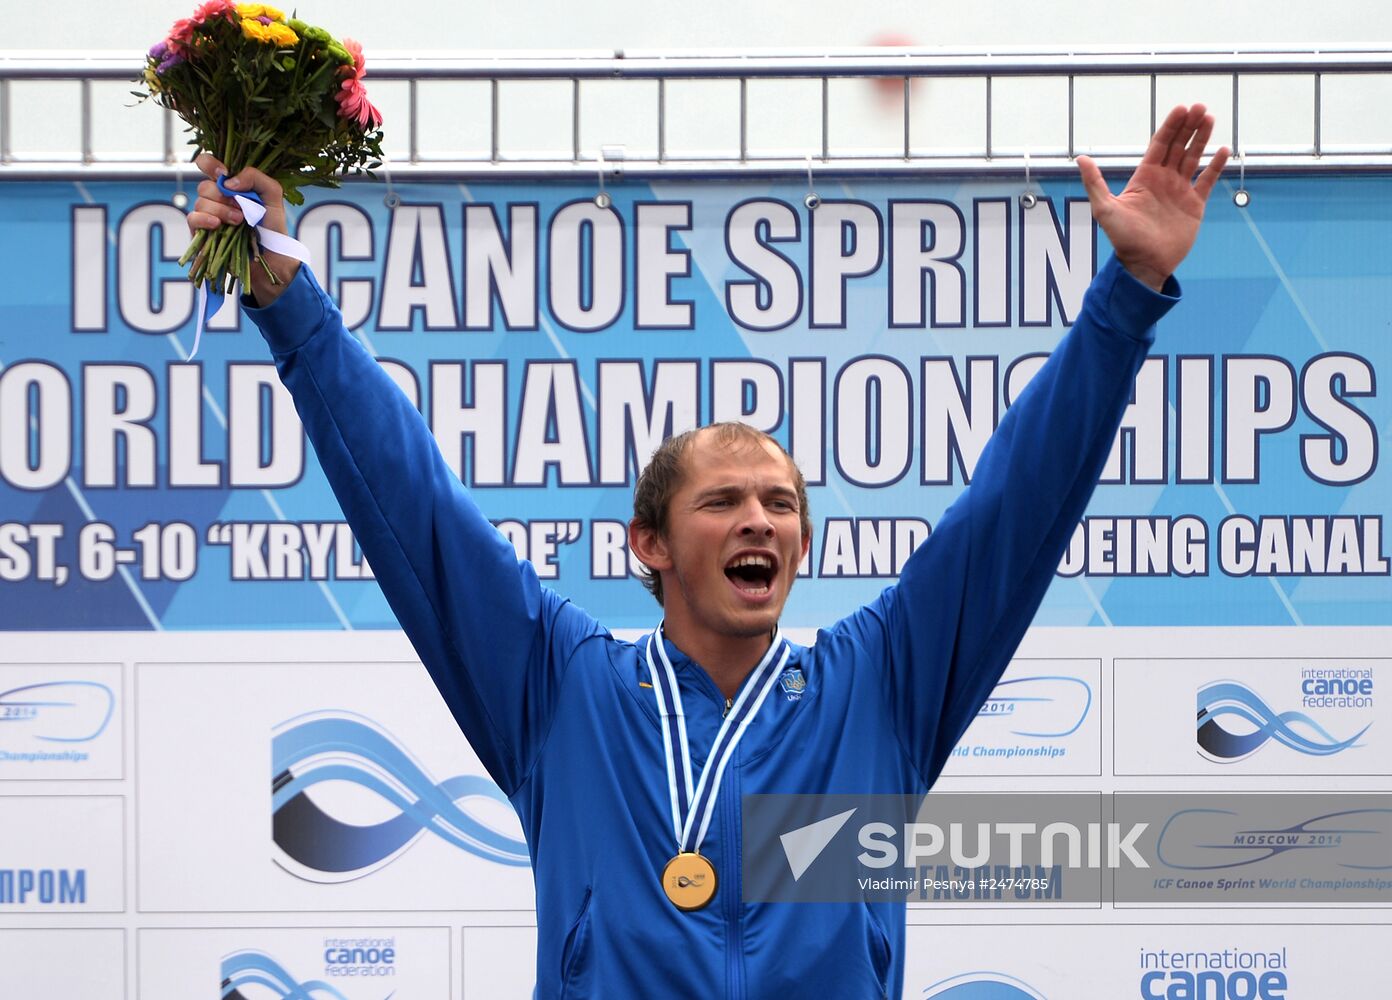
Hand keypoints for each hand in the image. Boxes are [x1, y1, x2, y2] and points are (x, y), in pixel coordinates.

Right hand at [188, 153, 299, 305]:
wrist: (271, 256)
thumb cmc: (272, 225)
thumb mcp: (272, 195)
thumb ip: (255, 177)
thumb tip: (228, 181)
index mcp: (229, 185)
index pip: (208, 165)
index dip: (210, 164)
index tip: (223, 173)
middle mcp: (216, 198)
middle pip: (205, 186)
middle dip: (223, 197)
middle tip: (242, 209)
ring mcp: (207, 215)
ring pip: (200, 202)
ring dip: (221, 211)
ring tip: (239, 222)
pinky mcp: (200, 232)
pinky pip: (192, 218)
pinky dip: (204, 219)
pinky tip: (217, 225)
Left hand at [1076, 104, 1229, 291]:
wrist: (1145, 264)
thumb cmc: (1123, 239)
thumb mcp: (1105, 209)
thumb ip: (1095, 183)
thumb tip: (1081, 159)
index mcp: (1144, 177)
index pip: (1159, 145)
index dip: (1170, 126)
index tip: (1181, 109)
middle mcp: (1163, 180)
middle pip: (1178, 146)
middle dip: (1189, 126)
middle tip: (1200, 107)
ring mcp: (1180, 191)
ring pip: (1193, 158)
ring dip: (1202, 139)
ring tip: (1210, 119)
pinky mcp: (1194, 205)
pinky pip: (1206, 180)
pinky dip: (1215, 166)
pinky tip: (1223, 150)